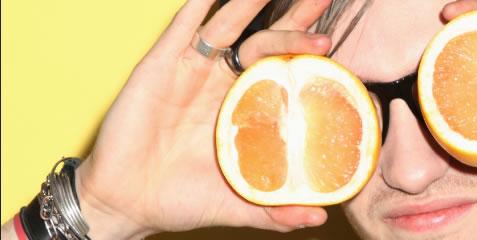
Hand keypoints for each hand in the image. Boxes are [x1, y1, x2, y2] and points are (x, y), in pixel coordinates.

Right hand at [74, 0, 332, 237]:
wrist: (127, 203)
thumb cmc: (182, 200)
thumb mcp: (238, 204)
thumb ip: (275, 210)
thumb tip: (318, 217)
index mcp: (245, 108)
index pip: (282, 71)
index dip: (305, 54)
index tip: (331, 42)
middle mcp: (222, 83)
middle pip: (264, 40)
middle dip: (293, 18)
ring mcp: (192, 71)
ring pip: (228, 26)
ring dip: (251, 3)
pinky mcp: (160, 66)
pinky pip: (181, 29)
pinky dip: (198, 7)